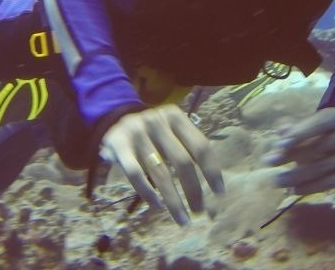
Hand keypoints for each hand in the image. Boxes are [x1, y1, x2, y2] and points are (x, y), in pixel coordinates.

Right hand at [100, 104, 223, 225]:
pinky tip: (157, 206)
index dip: (212, 171)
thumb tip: (214, 185)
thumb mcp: (171, 132)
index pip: (200, 146)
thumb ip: (189, 148)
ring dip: (173, 200)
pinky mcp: (118, 145)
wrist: (115, 124)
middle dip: (194, 190)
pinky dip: (148, 193)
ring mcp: (136, 132)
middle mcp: (157, 121)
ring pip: (160, 173)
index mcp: (175, 117)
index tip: (219, 193)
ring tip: (182, 219)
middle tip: (199, 211)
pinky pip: (136, 174)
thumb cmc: (153, 134)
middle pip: (182, 162)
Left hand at [265, 106, 334, 193]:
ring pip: (324, 167)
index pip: (320, 123)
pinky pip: (331, 183)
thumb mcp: (306, 123)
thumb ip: (293, 128)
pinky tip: (294, 189)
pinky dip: (311, 187)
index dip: (300, 134)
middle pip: (321, 147)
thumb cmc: (317, 130)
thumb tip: (281, 133)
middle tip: (269, 162)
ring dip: (298, 175)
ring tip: (277, 181)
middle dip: (293, 156)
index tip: (280, 145)